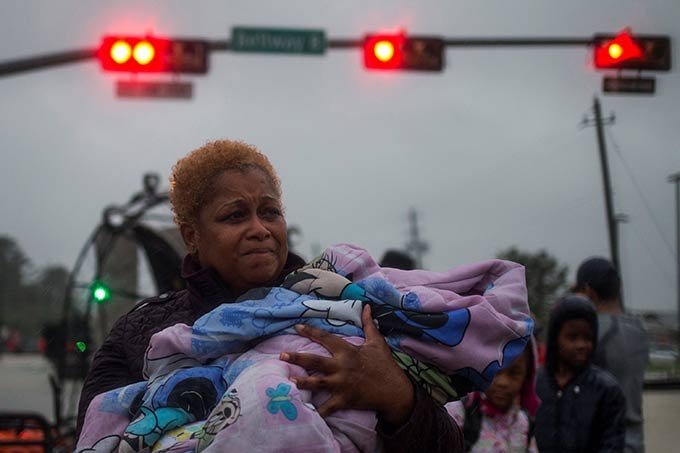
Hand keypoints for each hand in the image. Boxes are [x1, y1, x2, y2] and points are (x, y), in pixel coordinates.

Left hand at [280, 305, 414, 424]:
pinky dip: (317, 412)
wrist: (395, 391)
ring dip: (302, 382)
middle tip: (281, 356)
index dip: (311, 331)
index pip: (326, 338)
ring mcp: (342, 384)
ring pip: (317, 382)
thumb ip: (368, 324)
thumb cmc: (385, 365)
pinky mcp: (345, 400)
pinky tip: (306, 412)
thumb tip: (366, 306)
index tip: (297, 327)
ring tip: (289, 380)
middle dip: (297, 358)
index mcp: (348, 351)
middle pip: (315, 361)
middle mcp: (342, 367)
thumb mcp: (377, 342)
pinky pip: (328, 407)